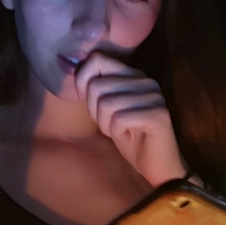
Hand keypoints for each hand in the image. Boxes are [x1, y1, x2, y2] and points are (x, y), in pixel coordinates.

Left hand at [74, 51, 185, 186]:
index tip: (89, 101)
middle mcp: (146, 80)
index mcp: (133, 74)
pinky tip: (129, 135)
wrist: (155, 165)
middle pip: (97, 85)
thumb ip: (93, 86)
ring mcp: (154, 96)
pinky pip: (119, 119)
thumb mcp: (104, 107)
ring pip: (106, 103)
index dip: (83, 81)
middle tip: (110, 123)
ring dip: (106, 124)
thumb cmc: (128, 136)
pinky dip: (116, 131)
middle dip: (95, 110)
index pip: (97, 59)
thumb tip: (67, 63)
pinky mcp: (158, 115)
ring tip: (120, 130)